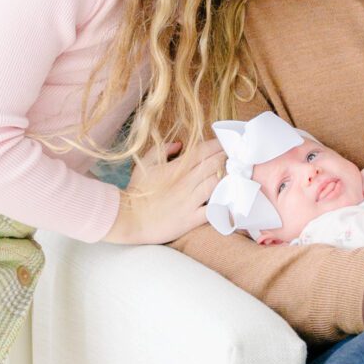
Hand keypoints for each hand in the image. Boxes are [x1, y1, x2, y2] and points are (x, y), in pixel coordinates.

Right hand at [109, 137, 224, 245]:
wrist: (129, 220)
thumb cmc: (137, 192)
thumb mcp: (145, 165)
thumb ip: (162, 150)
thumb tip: (179, 144)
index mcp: (176, 168)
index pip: (203, 151)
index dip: (218, 145)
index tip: (226, 143)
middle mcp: (185, 183)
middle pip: (215, 165)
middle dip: (226, 159)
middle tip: (234, 158)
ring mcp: (190, 201)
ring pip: (218, 184)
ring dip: (227, 178)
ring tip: (233, 176)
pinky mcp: (191, 219)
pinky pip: (213, 210)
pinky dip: (223, 203)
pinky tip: (228, 199)